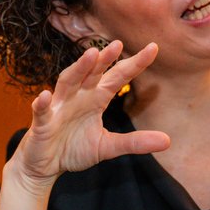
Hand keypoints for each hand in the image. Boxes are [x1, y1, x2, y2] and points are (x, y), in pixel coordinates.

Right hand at [4, 40, 169, 199]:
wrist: (44, 165)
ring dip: (78, 68)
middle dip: (104, 59)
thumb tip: (167, 141)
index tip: (153, 47)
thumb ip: (135, 142)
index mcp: (96, 98)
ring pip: (68, 82)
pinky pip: (42, 111)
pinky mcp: (42, 123)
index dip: (134, 63)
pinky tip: (46, 96)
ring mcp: (59, 107)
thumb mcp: (108, 146)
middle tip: (118, 44)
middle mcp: (78, 96)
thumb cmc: (73, 149)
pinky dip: (43, 103)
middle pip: (92, 73)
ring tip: (90, 55)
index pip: (117, 76)